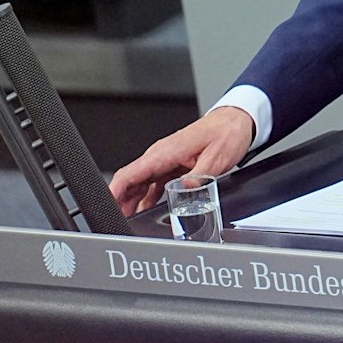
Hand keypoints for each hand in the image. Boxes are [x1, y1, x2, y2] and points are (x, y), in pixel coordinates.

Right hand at [108, 106, 255, 216]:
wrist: (235, 121)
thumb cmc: (225, 133)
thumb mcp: (217, 158)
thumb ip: (199, 176)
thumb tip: (184, 190)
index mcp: (166, 152)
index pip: (131, 173)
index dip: (115, 190)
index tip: (107, 205)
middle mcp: (161, 155)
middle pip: (131, 180)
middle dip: (120, 201)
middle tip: (116, 221)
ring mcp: (166, 160)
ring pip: (141, 183)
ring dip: (132, 200)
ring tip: (127, 219)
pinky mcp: (173, 164)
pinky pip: (154, 182)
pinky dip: (147, 196)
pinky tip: (145, 209)